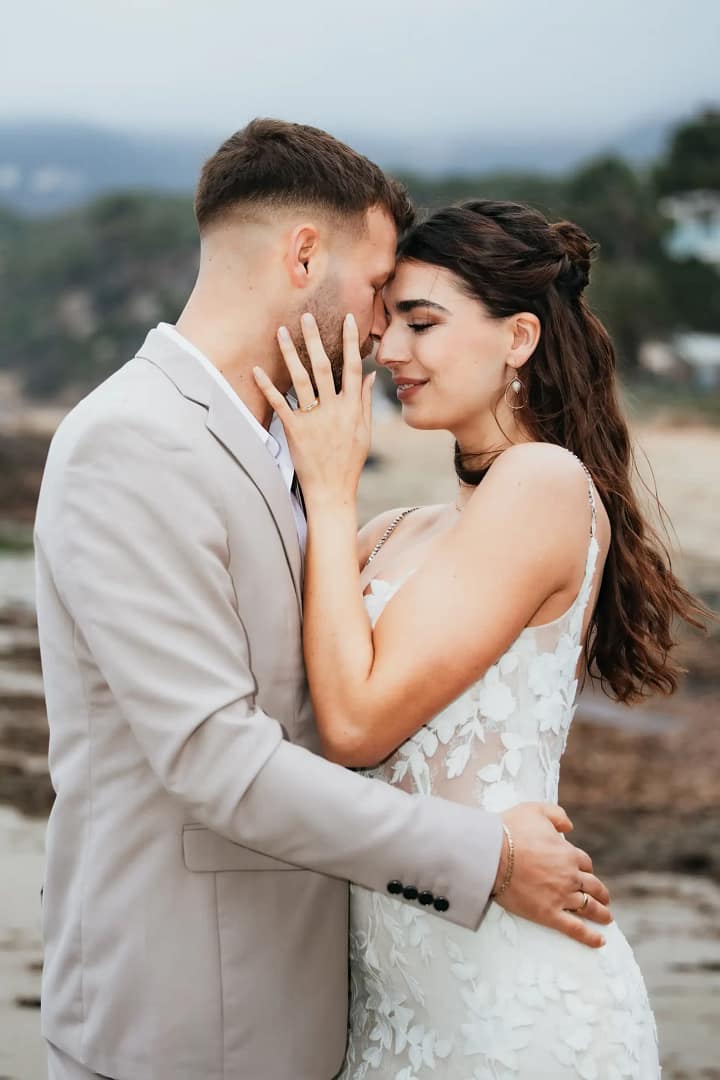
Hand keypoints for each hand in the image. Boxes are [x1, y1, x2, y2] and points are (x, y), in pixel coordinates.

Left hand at [253, 312, 374, 505]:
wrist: (332, 492)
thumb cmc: (349, 463)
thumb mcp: (364, 432)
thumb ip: (364, 401)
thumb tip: (370, 375)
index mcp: (351, 408)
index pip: (353, 367)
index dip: (351, 342)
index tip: (348, 319)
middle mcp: (333, 409)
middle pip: (324, 366)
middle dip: (315, 339)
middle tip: (307, 316)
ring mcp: (313, 420)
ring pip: (301, 380)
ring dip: (291, 354)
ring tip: (281, 332)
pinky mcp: (294, 431)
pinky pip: (280, 404)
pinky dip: (268, 387)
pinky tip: (258, 370)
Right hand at [494, 802, 611, 948]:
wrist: (491, 854)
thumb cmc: (510, 831)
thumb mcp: (535, 810)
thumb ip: (557, 815)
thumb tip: (569, 826)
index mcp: (569, 854)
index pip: (585, 864)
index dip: (585, 868)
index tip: (584, 873)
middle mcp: (570, 877)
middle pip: (593, 887)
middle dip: (600, 893)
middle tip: (604, 898)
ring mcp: (561, 897)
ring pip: (589, 908)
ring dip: (601, 913)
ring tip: (606, 918)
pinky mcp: (548, 914)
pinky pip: (575, 929)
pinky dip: (590, 937)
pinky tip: (599, 941)